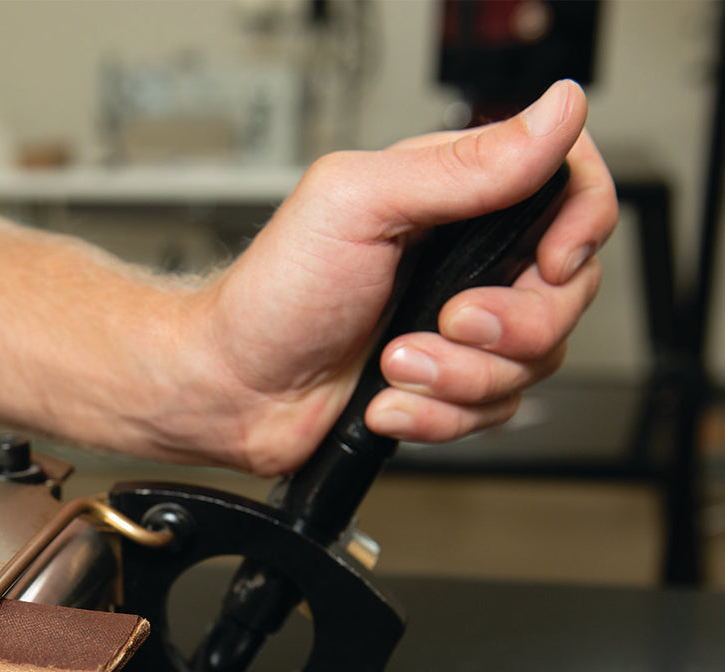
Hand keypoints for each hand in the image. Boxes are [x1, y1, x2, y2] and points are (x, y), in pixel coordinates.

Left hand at [178, 80, 617, 476]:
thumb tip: (557, 112)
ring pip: (532, 364)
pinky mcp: (446, 389)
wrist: (233, 389)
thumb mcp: (359, 205)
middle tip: (443, 320)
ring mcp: (459, 331)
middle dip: (510, 324)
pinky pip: (491, 413)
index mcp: (455, 198)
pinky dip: (436, 417)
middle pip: (567, 292)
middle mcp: (467, 262)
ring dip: (458, 377)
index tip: (545, 261)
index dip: (581, 227)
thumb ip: (464, 167)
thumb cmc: (273, 295)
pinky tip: (386, 402)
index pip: (570, 189)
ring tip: (391, 363)